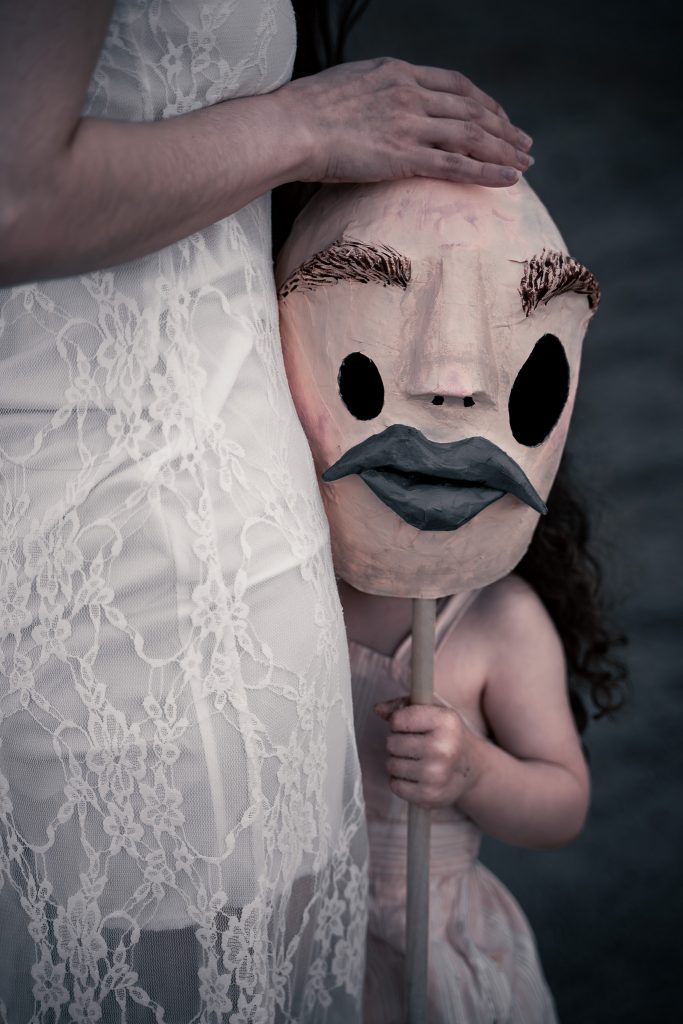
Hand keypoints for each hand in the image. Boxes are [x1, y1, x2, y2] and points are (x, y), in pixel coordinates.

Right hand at [279, 57, 532, 187]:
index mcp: (398, 72)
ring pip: (472, 135)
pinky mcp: (404, 156)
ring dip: (503, 149)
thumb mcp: (346, 88)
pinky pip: (457, 164)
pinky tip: (510, 178)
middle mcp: (411, 93)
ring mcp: (410, 124)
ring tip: (525, 162)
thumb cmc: (304, 113)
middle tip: (523, 142)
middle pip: (472, 109)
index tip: (497, 117)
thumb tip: (376, 110)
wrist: (290, 127)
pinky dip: (488, 172)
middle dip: (503, 127)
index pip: (455, 85)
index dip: (482, 102)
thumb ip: (373, 95)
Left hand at [374, 696, 479, 809]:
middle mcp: (443, 748)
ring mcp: (437, 774)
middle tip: (414, 745)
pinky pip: (395, 785)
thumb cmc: (445, 735)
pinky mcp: (430, 795)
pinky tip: (415, 775)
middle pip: (392, 743)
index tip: (411, 726)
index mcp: (445, 722)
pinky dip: (400, 780)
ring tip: (415, 759)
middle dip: (397, 743)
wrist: (470, 768)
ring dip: (397, 762)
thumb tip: (377, 709)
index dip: (399, 721)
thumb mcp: (432, 711)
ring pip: (391, 764)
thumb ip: (402, 706)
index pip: (398, 719)